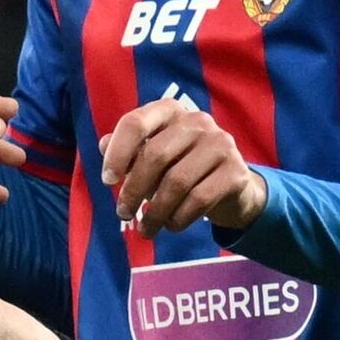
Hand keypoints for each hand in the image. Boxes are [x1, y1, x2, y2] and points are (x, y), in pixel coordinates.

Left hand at [98, 101, 267, 238]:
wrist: (231, 187)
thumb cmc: (181, 167)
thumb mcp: (153, 157)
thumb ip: (129, 150)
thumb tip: (103, 145)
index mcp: (170, 110)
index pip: (135, 123)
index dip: (117, 153)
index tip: (107, 181)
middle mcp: (197, 120)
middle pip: (155, 155)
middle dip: (133, 190)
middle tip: (123, 213)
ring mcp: (220, 143)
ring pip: (177, 182)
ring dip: (155, 212)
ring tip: (146, 229)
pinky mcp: (236, 171)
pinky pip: (198, 199)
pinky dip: (178, 218)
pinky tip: (171, 225)